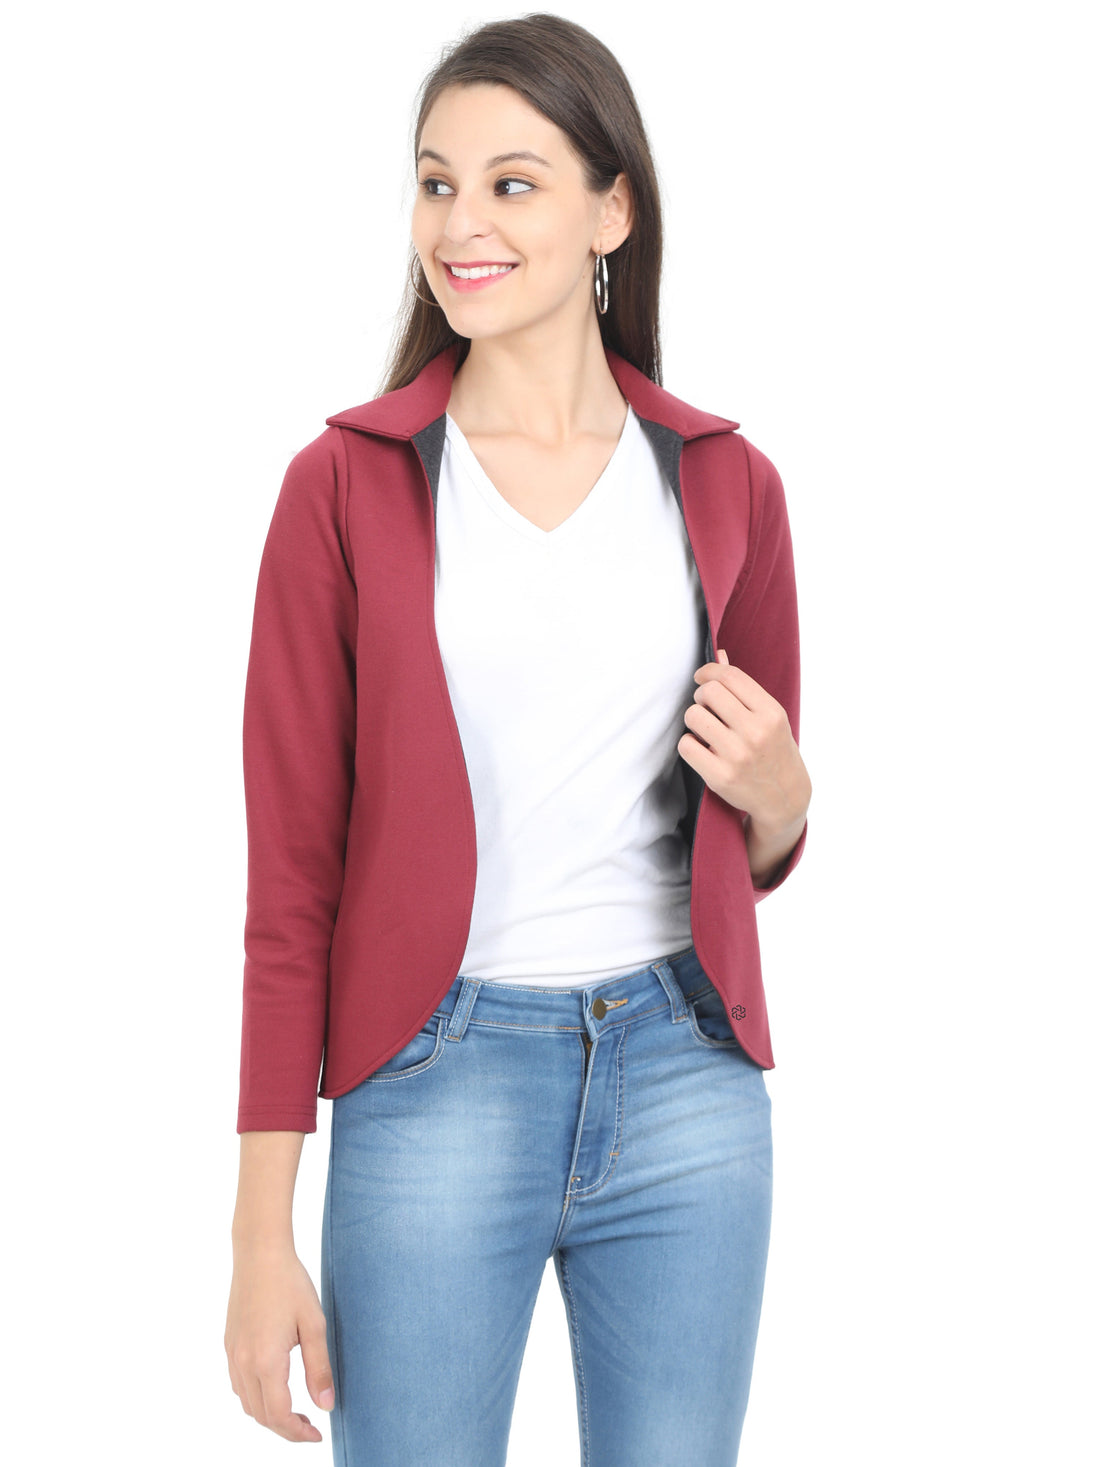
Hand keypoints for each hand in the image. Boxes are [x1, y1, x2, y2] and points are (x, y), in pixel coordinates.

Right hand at [225, 1243, 334, 1441]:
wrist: (259, 1253)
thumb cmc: (290, 1284)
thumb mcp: (314, 1325)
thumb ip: (319, 1369)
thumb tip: (326, 1406)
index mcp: (266, 1362)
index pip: (279, 1416)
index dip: (298, 1433)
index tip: (317, 1434)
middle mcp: (243, 1363)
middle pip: (261, 1415)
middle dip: (285, 1428)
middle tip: (311, 1426)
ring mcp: (232, 1354)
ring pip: (247, 1403)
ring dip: (269, 1415)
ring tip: (296, 1410)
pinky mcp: (229, 1344)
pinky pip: (238, 1385)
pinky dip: (256, 1397)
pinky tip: (275, 1386)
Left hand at [678, 648, 809, 827]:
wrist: (785, 798)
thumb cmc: (775, 751)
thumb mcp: (769, 717)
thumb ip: (743, 688)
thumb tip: (718, 654)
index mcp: (771, 713)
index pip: (729, 676)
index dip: (708, 671)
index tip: (702, 677)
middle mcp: (755, 733)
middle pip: (708, 692)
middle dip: (702, 696)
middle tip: (708, 708)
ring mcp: (737, 756)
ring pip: (693, 716)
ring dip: (695, 720)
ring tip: (707, 730)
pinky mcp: (720, 776)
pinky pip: (685, 745)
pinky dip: (690, 744)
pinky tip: (703, 749)